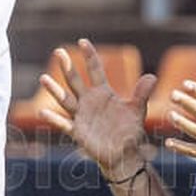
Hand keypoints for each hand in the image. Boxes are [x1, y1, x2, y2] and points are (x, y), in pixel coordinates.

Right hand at [38, 39, 155, 179]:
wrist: (124, 154)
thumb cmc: (130, 131)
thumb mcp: (137, 109)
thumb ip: (142, 93)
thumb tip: (152, 76)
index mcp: (103, 93)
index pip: (95, 70)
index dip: (89, 56)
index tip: (83, 41)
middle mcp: (89, 102)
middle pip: (76, 81)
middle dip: (68, 67)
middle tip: (59, 51)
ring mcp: (81, 116)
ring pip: (65, 100)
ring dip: (55, 90)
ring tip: (43, 78)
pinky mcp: (78, 132)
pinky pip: (64, 124)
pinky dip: (54, 119)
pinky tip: (43, 111)